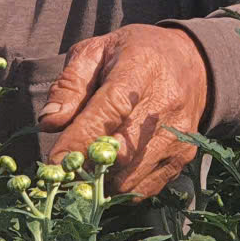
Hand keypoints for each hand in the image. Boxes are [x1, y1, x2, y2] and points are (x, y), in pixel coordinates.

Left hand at [40, 24, 208, 197]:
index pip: (110, 109)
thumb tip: (49, 122)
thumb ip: (70, 85)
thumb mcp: (95, 52)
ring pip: (130, 176)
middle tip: (62, 171)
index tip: (55, 161)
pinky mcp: (182, 157)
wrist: (190, 63)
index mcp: (140, 70)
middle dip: (86, 165)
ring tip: (82, 170)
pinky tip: (107, 173)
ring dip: (100, 181)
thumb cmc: (133, 55)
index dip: (81, 138)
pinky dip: (119, 188)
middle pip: (122, 150)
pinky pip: (143, 188)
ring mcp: (177, 135)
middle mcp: (165, 105)